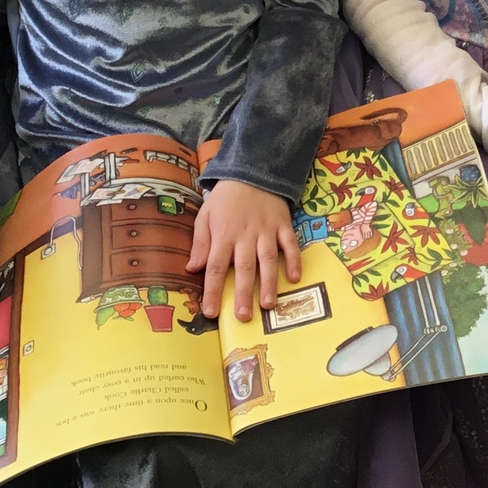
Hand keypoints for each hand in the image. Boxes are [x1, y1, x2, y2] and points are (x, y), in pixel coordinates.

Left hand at [188, 179, 301, 321]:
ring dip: (268, 282)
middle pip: (243, 268)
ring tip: (268, 304)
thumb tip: (192, 268)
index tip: (211, 312)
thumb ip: (200, 242)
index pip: (214, 266)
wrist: (252, 171)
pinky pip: (290, 244)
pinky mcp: (283, 225)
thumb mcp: (205, 215)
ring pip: (267, 259)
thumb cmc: (225, 198)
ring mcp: (266, 230)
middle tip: (243, 317)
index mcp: (223, 235)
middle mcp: (245, 235)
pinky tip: (295, 278)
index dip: (212, 290)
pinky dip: (293, 260)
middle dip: (243, 294)